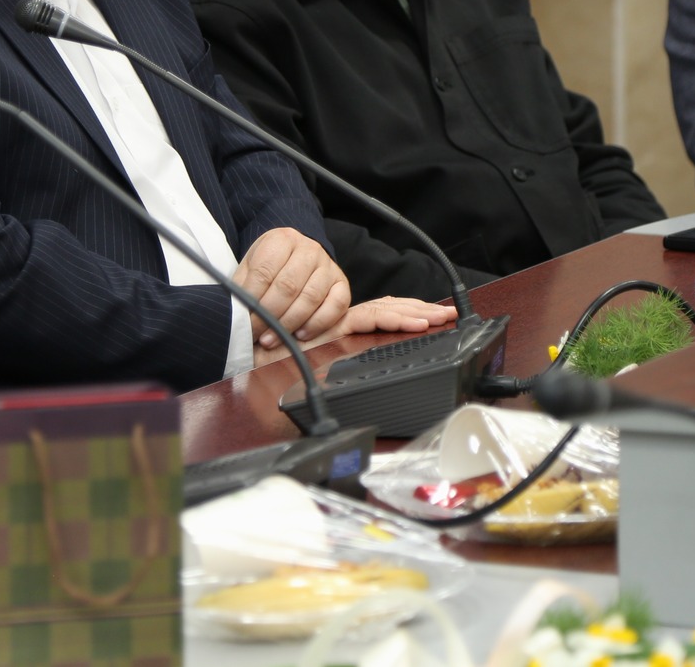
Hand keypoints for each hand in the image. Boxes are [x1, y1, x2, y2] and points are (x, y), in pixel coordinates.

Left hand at [234, 227, 351, 346]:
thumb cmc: (270, 265)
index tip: (243, 321)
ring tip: (272, 339)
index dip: (252, 300)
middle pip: (287, 286)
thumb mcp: (250, 267)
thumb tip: (235, 314)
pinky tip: (301, 334)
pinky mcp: (342, 283)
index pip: (264, 272)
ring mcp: (328, 265)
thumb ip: (242, 287)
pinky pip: (336, 306)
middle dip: (269, 316)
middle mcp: (309, 249)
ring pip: (310, 298)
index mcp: (281, 239)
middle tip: (256, 335)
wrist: (297, 257)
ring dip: (289, 324)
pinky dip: (318, 324)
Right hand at [253, 295, 459, 366]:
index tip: (434, 317)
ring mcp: (337, 320)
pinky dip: (393, 319)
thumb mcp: (313, 367)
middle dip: (420, 311)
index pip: (380, 314)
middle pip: (388, 310)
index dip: (407, 313)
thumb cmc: (273, 362)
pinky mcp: (331, 324)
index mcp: (341, 328)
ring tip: (440, 317)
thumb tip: (368, 385)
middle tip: (448, 315)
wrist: (245, 350)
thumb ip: (336, 363)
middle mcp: (341, 321)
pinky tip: (415, 323)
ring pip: (384, 310)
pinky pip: (368, 318)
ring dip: (415, 313)